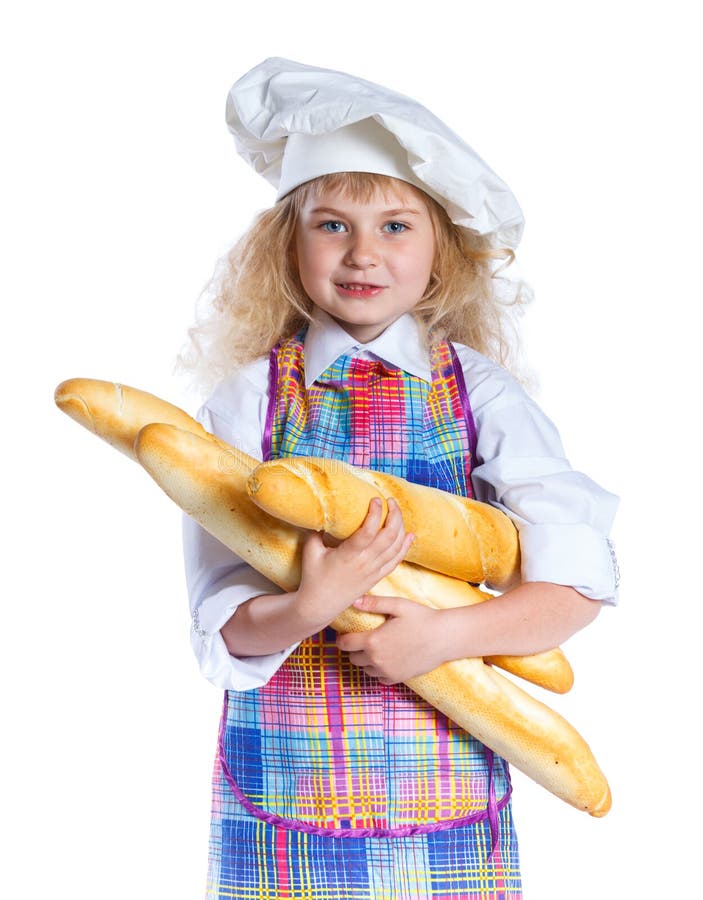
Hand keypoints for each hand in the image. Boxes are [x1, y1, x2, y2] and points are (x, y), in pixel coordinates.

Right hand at [293, 498, 413, 631]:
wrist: (320, 605)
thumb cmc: (313, 577)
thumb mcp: (310, 552)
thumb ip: (317, 531)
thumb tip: (323, 512)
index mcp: (349, 555)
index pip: (368, 531)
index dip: (375, 513)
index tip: (376, 499)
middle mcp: (365, 562)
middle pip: (388, 536)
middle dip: (394, 515)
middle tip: (390, 501)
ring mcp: (373, 571)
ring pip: (396, 547)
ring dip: (401, 527)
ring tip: (397, 511)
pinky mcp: (377, 577)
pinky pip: (396, 560)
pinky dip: (405, 546)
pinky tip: (410, 535)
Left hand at [336, 594, 450, 683]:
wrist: (444, 638)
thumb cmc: (422, 618)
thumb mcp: (397, 605)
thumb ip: (374, 603)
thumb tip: (354, 600)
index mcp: (373, 641)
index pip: (345, 644)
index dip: (340, 639)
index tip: (342, 635)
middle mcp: (377, 660)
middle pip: (353, 659)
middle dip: (353, 649)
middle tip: (359, 639)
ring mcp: (387, 671)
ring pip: (365, 670)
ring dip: (365, 660)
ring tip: (373, 648)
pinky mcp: (398, 678)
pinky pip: (379, 678)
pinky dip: (378, 670)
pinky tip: (385, 659)